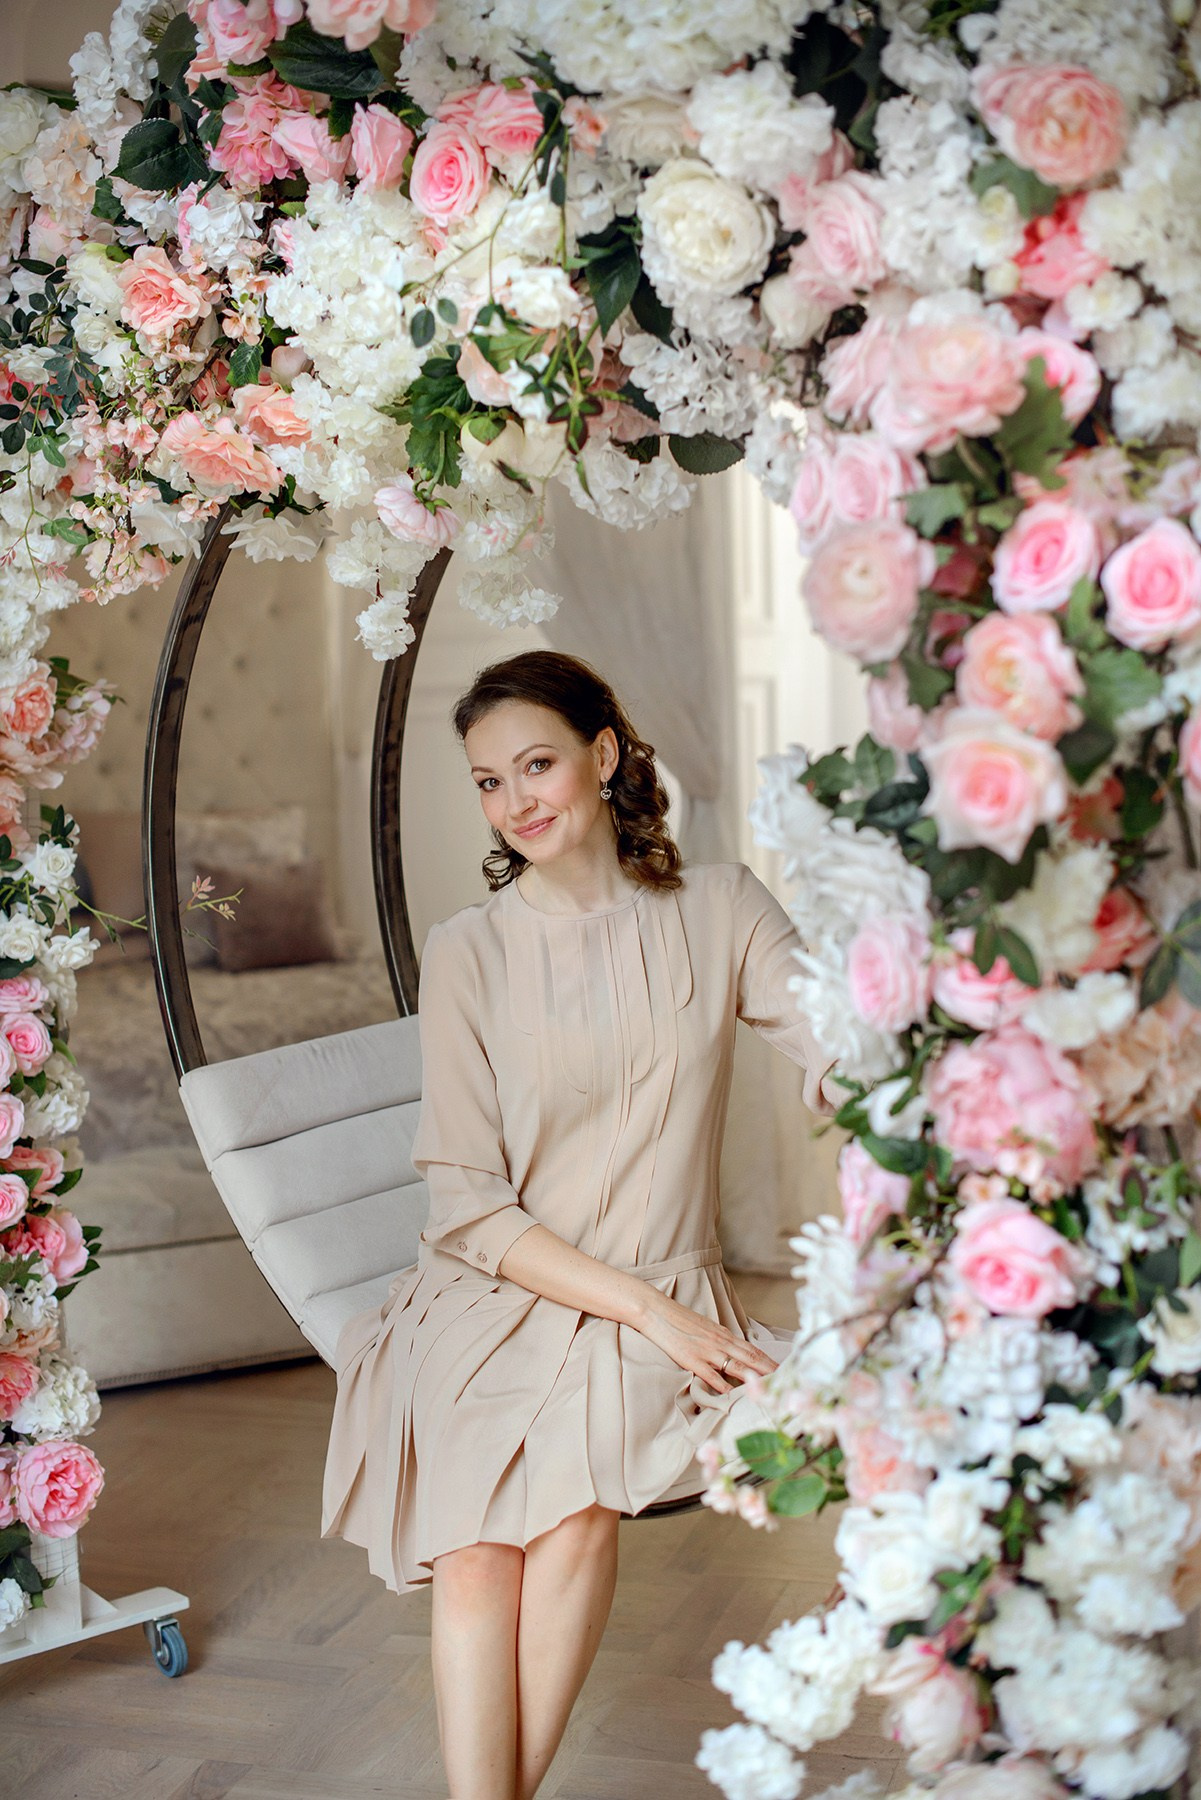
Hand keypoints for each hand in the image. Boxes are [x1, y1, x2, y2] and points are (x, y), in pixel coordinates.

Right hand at [631, 1291, 779, 1395]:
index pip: (752, 1349)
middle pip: (751, 1358)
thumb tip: (729, 1352)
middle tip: (786, 1382)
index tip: (783, 1370)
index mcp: (723, 1334)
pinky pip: (712, 1375)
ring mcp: (706, 1351)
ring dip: (754, 1379)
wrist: (655, 1310)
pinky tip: (734, 1396)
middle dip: (770, 1371)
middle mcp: (719, 1341)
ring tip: (769, 1389)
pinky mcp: (692, 1359)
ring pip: (736, 1366)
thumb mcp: (703, 1327)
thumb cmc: (677, 1319)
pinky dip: (724, 1386)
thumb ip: (718, 1340)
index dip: (769, 1361)